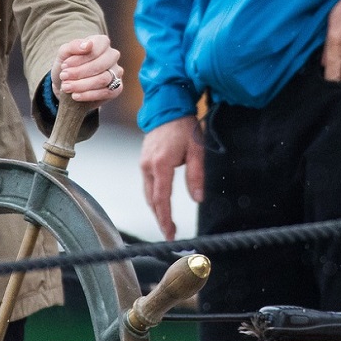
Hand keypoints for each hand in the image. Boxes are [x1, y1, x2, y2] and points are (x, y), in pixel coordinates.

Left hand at [53, 35, 122, 103]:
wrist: (65, 84)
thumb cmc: (67, 65)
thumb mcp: (64, 53)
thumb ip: (73, 46)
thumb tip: (88, 45)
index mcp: (102, 42)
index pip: (97, 48)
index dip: (80, 58)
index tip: (64, 65)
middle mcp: (112, 56)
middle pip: (100, 65)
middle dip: (79, 73)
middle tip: (64, 77)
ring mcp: (116, 72)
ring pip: (103, 79)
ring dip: (82, 84)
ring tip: (66, 87)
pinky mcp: (116, 88)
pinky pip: (106, 92)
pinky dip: (88, 95)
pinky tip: (75, 95)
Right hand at [140, 115, 203, 240]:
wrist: (168, 106)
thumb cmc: (185, 127)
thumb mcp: (196, 150)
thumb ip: (196, 175)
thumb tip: (197, 199)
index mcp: (161, 164)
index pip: (161, 199)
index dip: (165, 219)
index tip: (170, 234)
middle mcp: (148, 166)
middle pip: (152, 200)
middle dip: (160, 218)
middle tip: (170, 235)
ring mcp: (143, 162)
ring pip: (148, 193)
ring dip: (156, 209)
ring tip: (167, 223)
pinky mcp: (144, 160)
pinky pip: (147, 184)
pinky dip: (153, 197)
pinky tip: (161, 203)